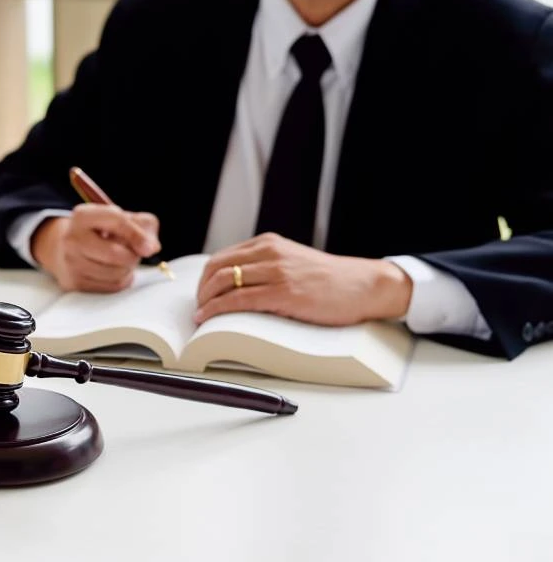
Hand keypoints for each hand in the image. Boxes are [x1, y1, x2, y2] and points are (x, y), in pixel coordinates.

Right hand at [31, 203, 160, 291]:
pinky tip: (113, 271)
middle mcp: (72, 239)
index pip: (117, 221)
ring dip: (128, 269)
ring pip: (116, 273)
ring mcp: (71, 262)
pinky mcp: (74, 283)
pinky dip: (121, 280)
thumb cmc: (102, 232)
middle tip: (132, 252)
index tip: (150, 248)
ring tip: (121, 261)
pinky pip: (111, 287)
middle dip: (132, 256)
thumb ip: (144, 227)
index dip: (138, 235)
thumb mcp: (123, 218)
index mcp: (83, 216)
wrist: (66, 248)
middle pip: (116, 254)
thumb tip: (152, 248)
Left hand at [194, 233, 412, 325]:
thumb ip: (267, 266)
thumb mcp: (292, 262)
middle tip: (198, 308)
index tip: (201, 295)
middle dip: (201, 290)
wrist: (363, 286)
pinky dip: (217, 310)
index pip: (222, 257)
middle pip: (217, 268)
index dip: (205, 279)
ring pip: (224, 283)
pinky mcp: (284, 292)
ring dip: (205, 301)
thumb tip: (236, 285)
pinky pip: (239, 300)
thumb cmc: (330, 281)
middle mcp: (269, 252)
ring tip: (200, 316)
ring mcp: (277, 271)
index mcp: (269, 243)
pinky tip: (209, 318)